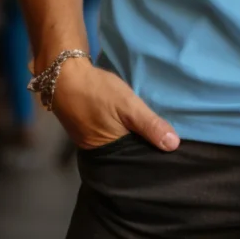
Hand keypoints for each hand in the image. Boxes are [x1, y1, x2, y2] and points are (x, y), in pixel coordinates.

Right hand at [49, 57, 180, 151]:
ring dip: (133, 139)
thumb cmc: (97, 92)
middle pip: (128, 156)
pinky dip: (122, 131)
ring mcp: (91, 143)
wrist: (65, 76)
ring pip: (119, 145)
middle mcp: (99, 154)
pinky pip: (111, 137)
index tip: (172, 153)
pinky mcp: (87, 131)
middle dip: (144, 148)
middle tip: (168, 141)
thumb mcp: (128, 105)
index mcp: (109, 154)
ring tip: (155, 133)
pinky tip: (133, 124)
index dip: (153, 156)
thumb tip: (174, 146)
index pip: (137, 163)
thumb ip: (149, 125)